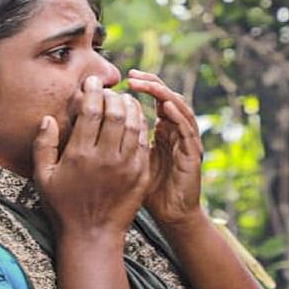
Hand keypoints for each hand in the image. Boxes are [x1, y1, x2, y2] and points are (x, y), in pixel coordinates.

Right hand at [33, 76, 149, 233]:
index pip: (91, 111)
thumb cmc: (63, 206)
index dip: (92, 91)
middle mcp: (106, 157)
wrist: (93, 236)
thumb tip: (48, 118)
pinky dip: (141, 126)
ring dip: (130, 107)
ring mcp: (127, 166)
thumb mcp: (44, 177)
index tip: (92, 82)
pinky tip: (135, 120)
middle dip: (113, 96)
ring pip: (134, 124)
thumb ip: (43, 146)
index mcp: (80, 154)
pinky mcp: (140, 174)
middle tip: (108, 92)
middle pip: (116, 112)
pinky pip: (144, 142)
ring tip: (123, 101)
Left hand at [125, 69, 203, 227]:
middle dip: (152, 83)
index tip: (124, 78)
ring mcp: (187, 141)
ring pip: (180, 108)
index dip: (143, 86)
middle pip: (168, 97)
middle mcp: (177, 131)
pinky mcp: (193, 154)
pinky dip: (179, 116)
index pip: (157, 99)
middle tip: (133, 75)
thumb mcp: (130, 160)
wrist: (171, 214)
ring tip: (147, 84)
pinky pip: (188, 130)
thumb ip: (121, 140)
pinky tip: (166, 106)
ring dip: (164, 94)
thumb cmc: (148, 189)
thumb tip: (94, 123)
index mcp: (164, 130)